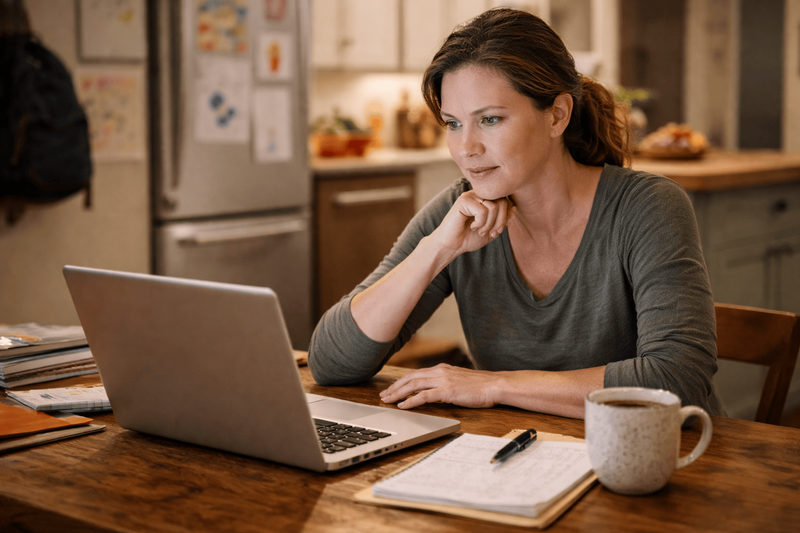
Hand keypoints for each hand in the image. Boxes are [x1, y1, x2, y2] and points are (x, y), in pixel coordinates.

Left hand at [379, 364, 499, 408]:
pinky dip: (411, 401)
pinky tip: (403, 405)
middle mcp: (439, 372)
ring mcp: (443, 380)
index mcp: (442, 369)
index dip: (401, 381)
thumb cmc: (480, 386)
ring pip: (413, 385)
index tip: (392, 388)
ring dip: (398, 393)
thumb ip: (446, 382)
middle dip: (395, 387)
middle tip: (384, 395)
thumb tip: (435, 391)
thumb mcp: (459, 380)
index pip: (416, 374)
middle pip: (410, 378)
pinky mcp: (447, 391)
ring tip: (388, 400)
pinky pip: (424, 396)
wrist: (494, 385)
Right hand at [430, 192, 515, 255]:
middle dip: (500, 222)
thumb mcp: (492, 230)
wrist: (452, 245)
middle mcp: (479, 194)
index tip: (496, 231)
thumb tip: (514, 208)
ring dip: (489, 225)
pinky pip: (482, 211)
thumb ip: (503, 220)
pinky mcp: (463, 201)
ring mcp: (470, 196)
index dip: (506, 218)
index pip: (506, 201)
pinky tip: (472, 226)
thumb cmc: (469, 237)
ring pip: (493, 207)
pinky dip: (480, 223)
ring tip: (480, 231)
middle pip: (502, 202)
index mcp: (486, 199)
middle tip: (490, 233)